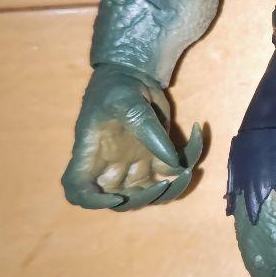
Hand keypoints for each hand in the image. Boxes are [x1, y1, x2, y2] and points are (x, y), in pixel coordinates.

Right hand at [61, 63, 203, 210]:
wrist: (133, 73)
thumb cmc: (117, 86)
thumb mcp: (126, 101)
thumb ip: (146, 130)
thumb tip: (171, 162)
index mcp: (91, 153)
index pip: (79, 190)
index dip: (94, 202)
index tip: (117, 198)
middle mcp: (111, 164)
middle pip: (123, 200)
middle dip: (146, 198)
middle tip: (168, 181)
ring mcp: (134, 162)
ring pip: (152, 192)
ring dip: (172, 188)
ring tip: (188, 168)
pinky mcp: (157, 155)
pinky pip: (174, 169)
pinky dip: (190, 157)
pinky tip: (196, 131)